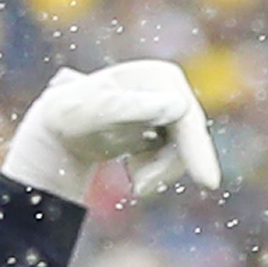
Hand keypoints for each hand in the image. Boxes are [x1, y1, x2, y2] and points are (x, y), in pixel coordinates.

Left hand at [1, 61, 220, 201]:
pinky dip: (156, 173)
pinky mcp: (166, 132)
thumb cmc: (72, 114)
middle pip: (190, 137)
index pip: (186, 116)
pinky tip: (133, 170)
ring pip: (185, 154)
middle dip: (168, 167)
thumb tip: (179, 106)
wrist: (60, 130)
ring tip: (133, 183)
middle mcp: (170, 91)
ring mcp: (169, 112)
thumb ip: (134, 108)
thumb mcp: (97, 111)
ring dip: (160, 174)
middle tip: (141, 190)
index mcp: (159, 76)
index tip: (207, 182)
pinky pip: (175, 161)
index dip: (197, 149)